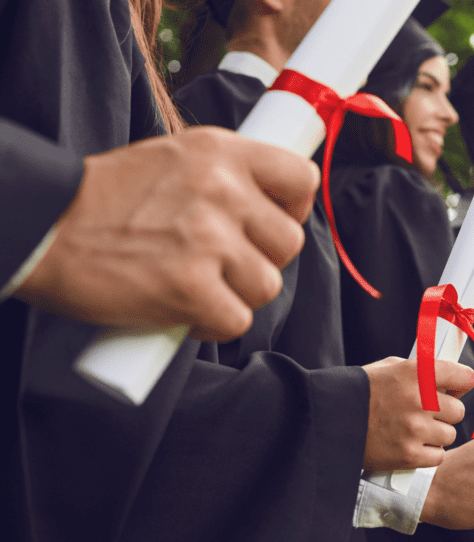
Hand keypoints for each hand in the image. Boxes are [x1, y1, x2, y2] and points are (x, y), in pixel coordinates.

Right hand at [14, 127, 318, 341]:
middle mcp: (221, 190)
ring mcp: (207, 239)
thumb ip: (222, 177)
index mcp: (220, 152)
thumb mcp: (171, 161)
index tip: (271, 223)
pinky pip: (237, 320)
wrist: (40, 225)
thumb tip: (269, 209)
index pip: (300, 178)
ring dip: (238, 295)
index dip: (293, 209)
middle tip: (224, 264)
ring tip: (199, 286)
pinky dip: (214, 326)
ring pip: (267, 285)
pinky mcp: (190, 287)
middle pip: (289, 242)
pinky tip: (188, 314)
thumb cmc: (102, 200)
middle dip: (261, 260)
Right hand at [362, 357, 473, 471]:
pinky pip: (438, 456)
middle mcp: (420, 400)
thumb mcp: (388, 367)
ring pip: (449, 435)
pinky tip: (411, 446)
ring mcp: (415, 430)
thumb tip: (449, 380)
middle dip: (446, 413)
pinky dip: (427, 454)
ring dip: (436, 435)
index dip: (462, 384)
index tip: (457, 388)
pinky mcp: (408, 455)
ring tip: (414, 431)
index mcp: (418, 373)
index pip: (465, 377)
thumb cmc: (359, 391)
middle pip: (459, 411)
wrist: (327, 419)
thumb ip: (420, 370)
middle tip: (427, 414)